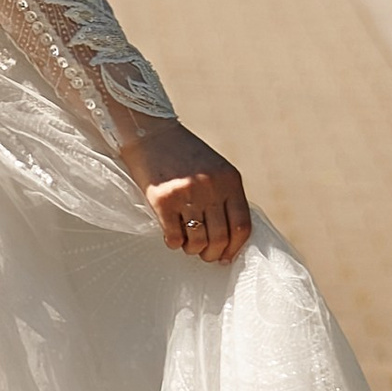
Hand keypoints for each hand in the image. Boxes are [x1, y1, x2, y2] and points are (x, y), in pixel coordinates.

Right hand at [121, 123, 252, 264]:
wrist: (150, 133)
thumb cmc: (183, 155)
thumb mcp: (214, 170)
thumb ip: (224, 196)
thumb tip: (230, 237)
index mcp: (229, 179)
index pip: (242, 225)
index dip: (235, 247)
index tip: (226, 256)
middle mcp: (211, 186)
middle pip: (220, 237)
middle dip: (213, 254)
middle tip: (205, 255)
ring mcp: (186, 193)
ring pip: (198, 240)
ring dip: (193, 249)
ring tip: (188, 245)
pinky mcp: (162, 199)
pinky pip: (174, 236)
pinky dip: (174, 243)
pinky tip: (172, 237)